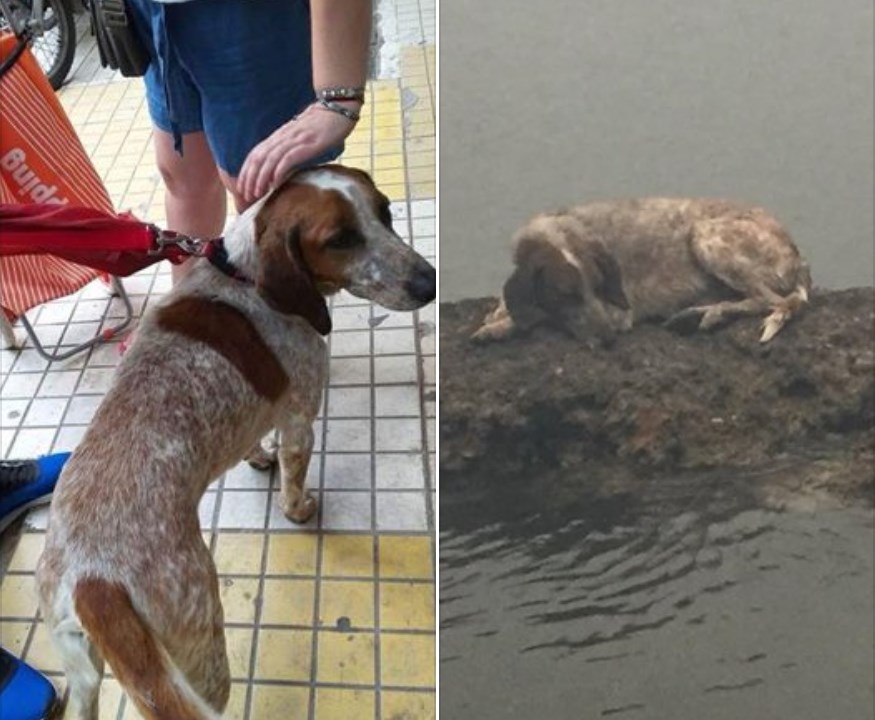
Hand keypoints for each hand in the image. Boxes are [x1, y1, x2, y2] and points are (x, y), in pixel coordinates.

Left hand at [237, 103, 357, 202]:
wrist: (336, 110)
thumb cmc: (320, 127)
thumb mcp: (299, 138)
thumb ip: (288, 150)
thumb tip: (280, 169)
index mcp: (278, 137)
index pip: (255, 154)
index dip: (245, 172)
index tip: (242, 189)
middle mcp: (282, 137)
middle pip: (258, 158)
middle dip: (249, 178)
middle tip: (246, 196)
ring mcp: (294, 140)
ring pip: (269, 159)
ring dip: (261, 178)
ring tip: (257, 193)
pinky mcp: (306, 143)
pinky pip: (288, 158)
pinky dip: (278, 171)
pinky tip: (275, 184)